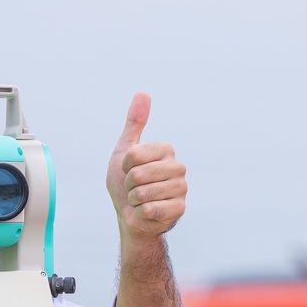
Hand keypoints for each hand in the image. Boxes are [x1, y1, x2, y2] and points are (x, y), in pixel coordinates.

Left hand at [105, 92, 187, 240]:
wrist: (131, 214)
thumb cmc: (127, 182)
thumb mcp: (125, 150)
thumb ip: (134, 123)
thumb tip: (143, 92)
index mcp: (166, 149)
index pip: (134, 154)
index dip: (125, 165)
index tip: (129, 169)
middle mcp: (178, 167)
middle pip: (137, 174)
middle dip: (128, 184)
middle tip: (134, 187)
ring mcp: (181, 188)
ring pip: (143, 192)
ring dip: (134, 199)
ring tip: (141, 199)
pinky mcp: (180, 208)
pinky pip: (150, 208)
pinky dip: (141, 212)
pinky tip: (147, 211)